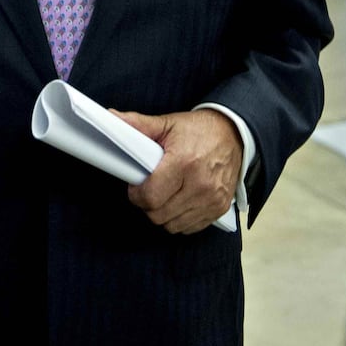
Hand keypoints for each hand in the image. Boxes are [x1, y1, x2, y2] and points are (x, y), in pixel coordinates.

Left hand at [113, 108, 242, 234]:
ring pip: (172, 225)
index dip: (137, 193)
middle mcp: (200, 185)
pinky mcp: (219, 209)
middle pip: (158, 214)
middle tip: (149, 188)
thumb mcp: (167, 123)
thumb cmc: (199, 130)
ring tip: (164, 194)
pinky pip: (189, 228)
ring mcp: (211, 200)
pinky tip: (179, 201)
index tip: (136, 185)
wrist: (234, 134)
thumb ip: (138, 124)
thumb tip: (112, 117)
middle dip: (147, 204)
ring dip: (163, 213)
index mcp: (184, 162)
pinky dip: (179, 219)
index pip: (151, 196)